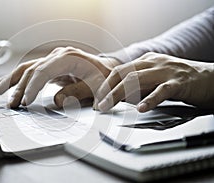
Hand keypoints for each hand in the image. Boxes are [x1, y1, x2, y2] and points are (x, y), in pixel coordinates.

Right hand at [0, 47, 120, 107]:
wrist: (106, 69)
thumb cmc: (104, 78)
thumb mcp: (97, 87)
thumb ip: (78, 92)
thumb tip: (56, 100)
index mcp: (69, 57)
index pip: (44, 71)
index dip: (33, 86)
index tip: (25, 101)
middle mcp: (58, 56)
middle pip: (32, 70)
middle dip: (18, 87)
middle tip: (10, 104)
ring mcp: (52, 60)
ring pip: (27, 69)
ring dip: (12, 81)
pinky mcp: (49, 66)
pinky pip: (30, 72)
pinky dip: (17, 79)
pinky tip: (5, 85)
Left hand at [94, 52, 213, 111]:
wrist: (210, 78)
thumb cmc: (180, 81)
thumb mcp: (155, 79)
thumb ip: (138, 85)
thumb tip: (117, 97)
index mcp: (146, 61)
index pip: (119, 71)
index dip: (105, 84)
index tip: (97, 98)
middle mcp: (154, 63)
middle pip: (123, 74)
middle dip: (107, 90)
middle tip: (99, 104)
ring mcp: (166, 71)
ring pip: (137, 80)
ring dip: (119, 94)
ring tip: (109, 106)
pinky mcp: (179, 82)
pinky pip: (162, 90)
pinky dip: (150, 99)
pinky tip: (141, 108)